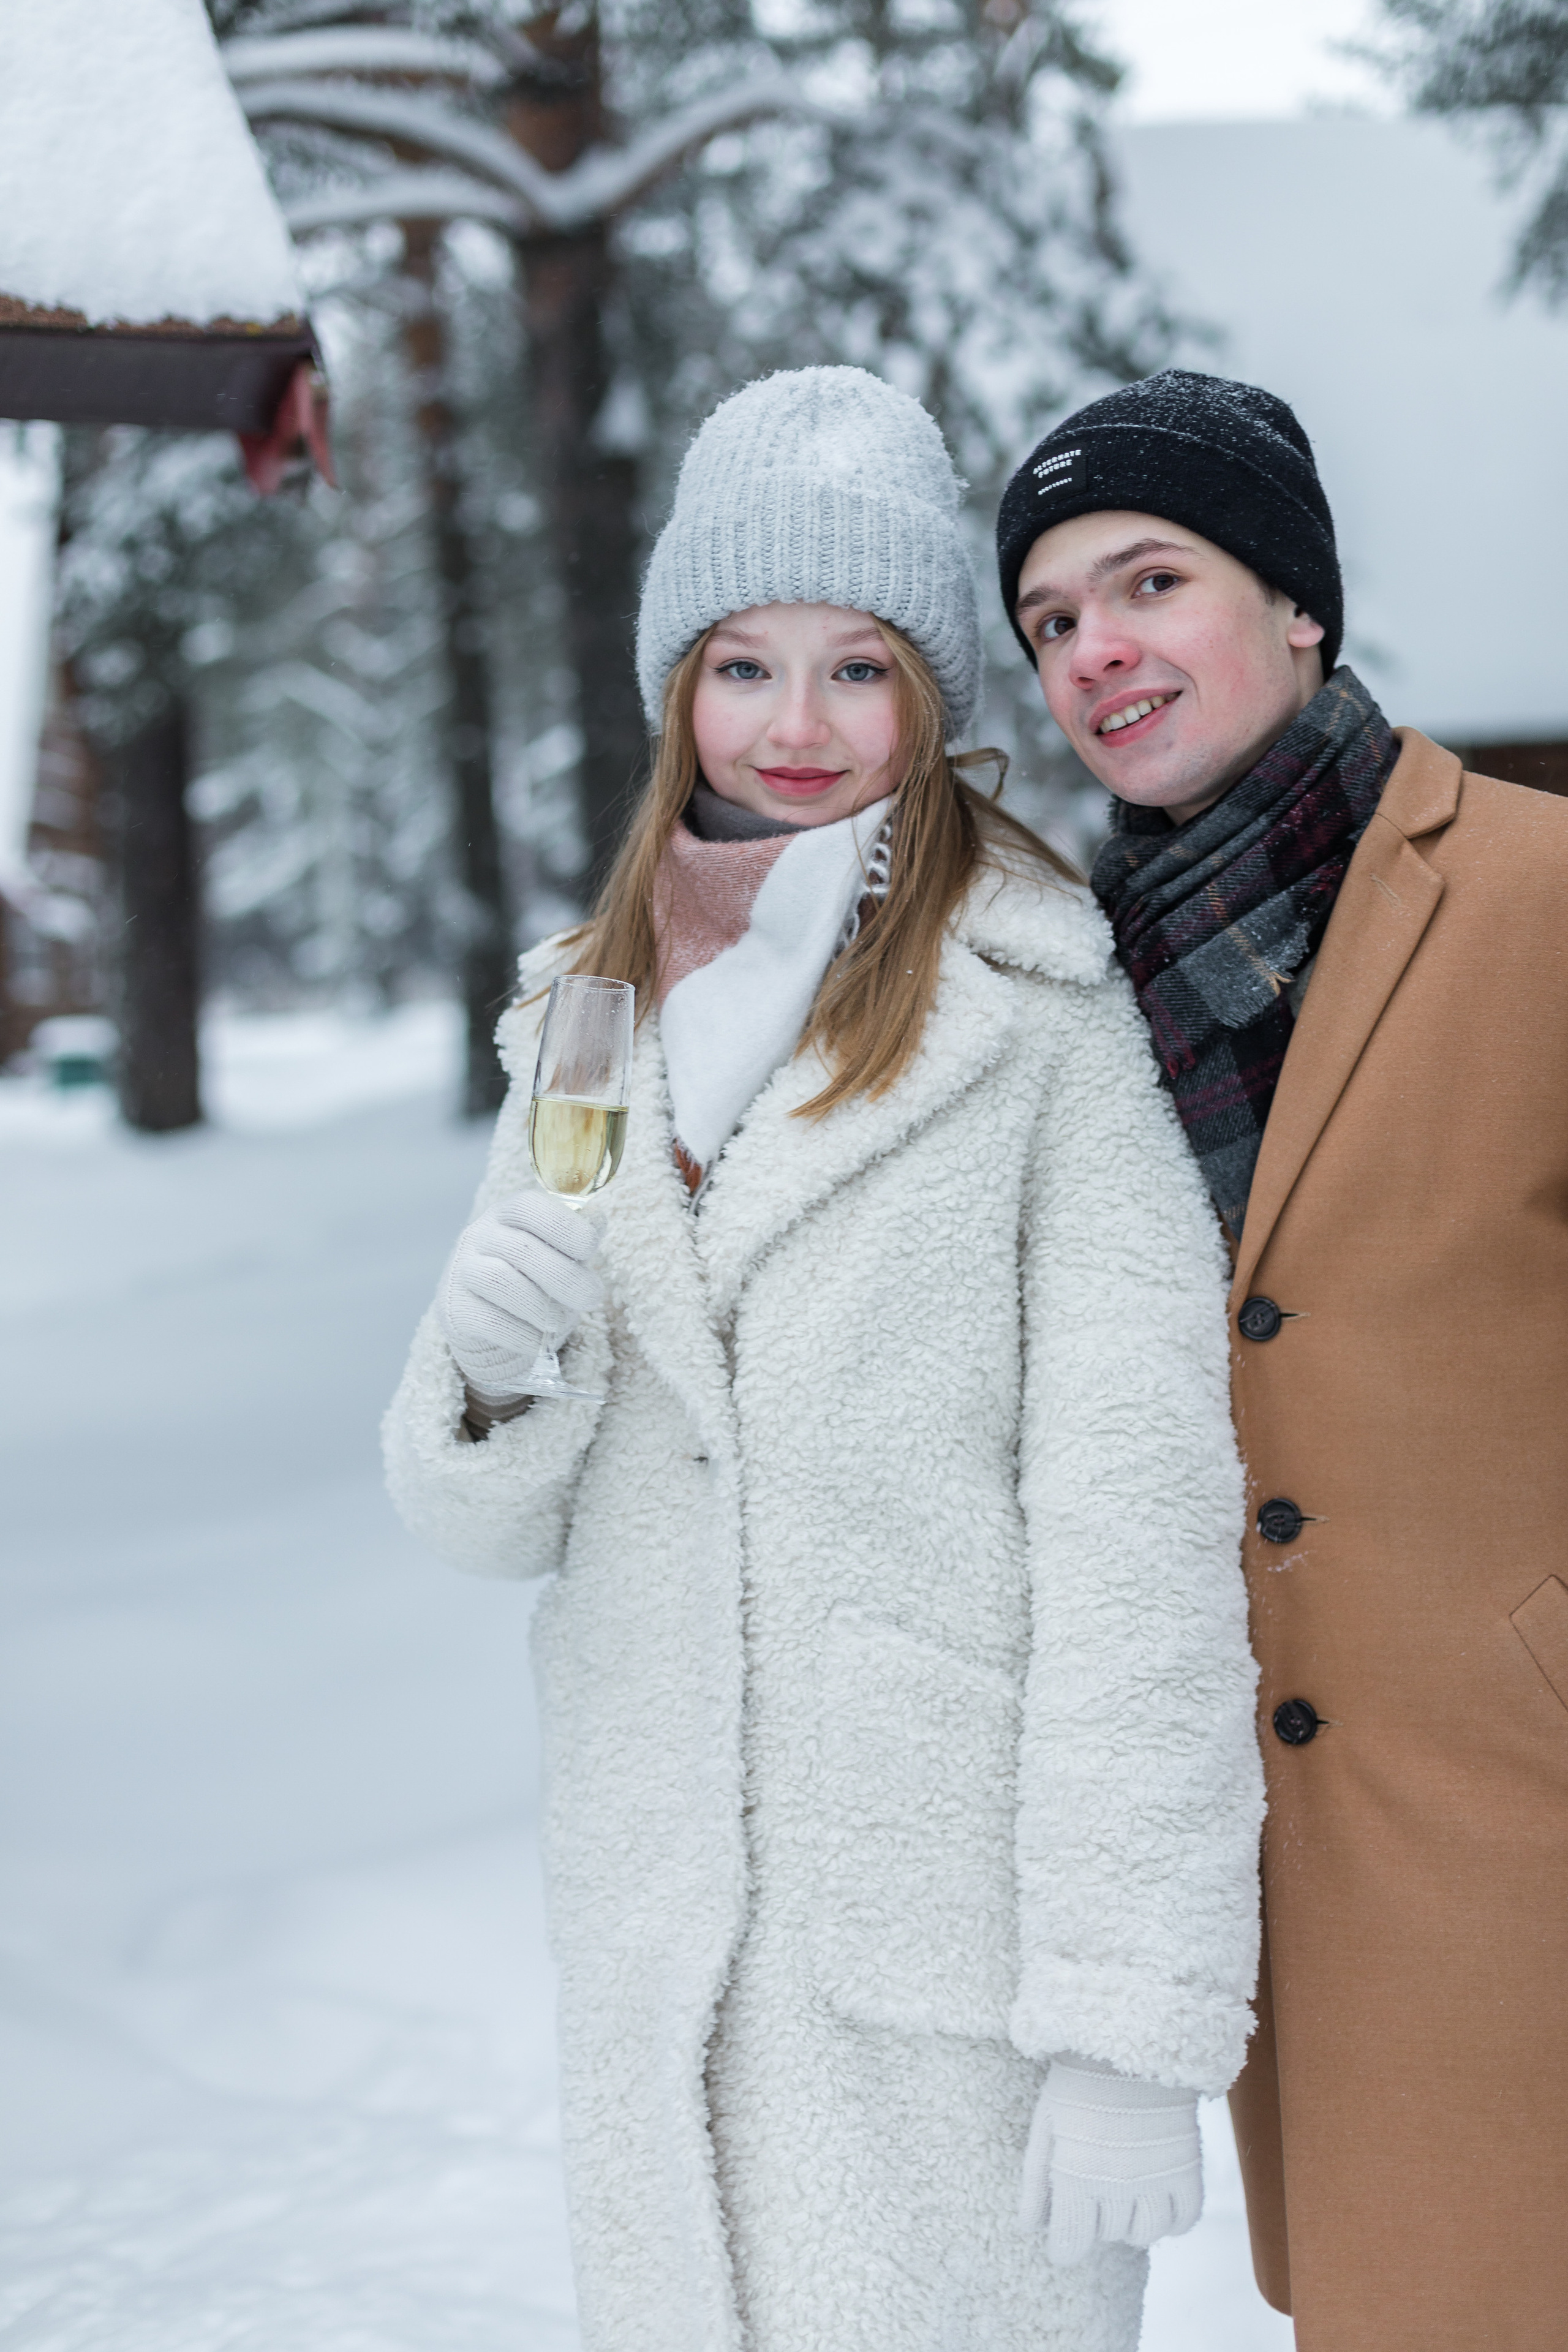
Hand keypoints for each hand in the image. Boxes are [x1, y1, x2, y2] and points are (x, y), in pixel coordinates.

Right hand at [439, 1191, 604, 1402]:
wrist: (491, 1324)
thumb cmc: (535, 1279)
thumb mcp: (559, 1251)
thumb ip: (579, 1234)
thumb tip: (593, 1222)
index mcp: (508, 1213)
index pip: (529, 1206)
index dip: (565, 1226)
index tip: (589, 1250)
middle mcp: (479, 1235)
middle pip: (522, 1249)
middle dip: (567, 1278)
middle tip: (590, 1298)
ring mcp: (461, 1270)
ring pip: (500, 1281)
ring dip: (542, 1307)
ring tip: (560, 1321)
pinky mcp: (455, 1309)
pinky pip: (489, 1320)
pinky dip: (523, 1334)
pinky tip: (538, 1340)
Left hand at [1020, 2056, 1201, 2265]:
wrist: (1130, 2040)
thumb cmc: (1078, 2081)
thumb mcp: (1045, 2125)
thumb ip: (1037, 2180)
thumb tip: (1030, 2226)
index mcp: (1075, 2177)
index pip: (1070, 2247)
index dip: (1064, 2247)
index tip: (1064, 2236)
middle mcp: (1117, 2188)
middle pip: (1107, 2236)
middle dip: (1097, 2219)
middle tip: (1094, 2185)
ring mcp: (1156, 2181)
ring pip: (1145, 2235)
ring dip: (1132, 2222)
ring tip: (1125, 2192)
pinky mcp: (1187, 2169)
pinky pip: (1184, 2220)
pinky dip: (1171, 2220)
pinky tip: (1158, 2199)